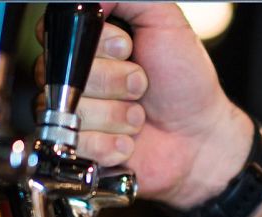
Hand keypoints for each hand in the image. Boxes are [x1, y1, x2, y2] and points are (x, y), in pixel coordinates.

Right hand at [35, 3, 252, 206]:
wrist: (201, 136)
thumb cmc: (185, 80)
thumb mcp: (164, 21)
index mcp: (88, 44)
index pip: (60, 36)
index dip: (97, 46)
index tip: (127, 50)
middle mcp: (74, 77)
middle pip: (63, 75)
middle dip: (114, 81)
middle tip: (141, 85)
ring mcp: (74, 115)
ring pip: (71, 111)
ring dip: (117, 114)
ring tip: (139, 114)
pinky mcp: (79, 149)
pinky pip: (78, 144)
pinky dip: (112, 143)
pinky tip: (129, 140)